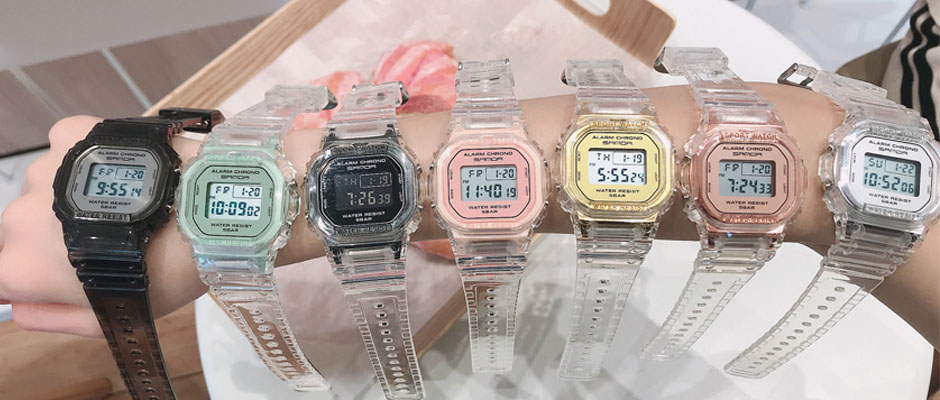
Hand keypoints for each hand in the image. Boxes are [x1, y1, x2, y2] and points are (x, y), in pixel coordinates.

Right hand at [0, 116, 207, 337]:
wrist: (202, 209)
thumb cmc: (162, 272)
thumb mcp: (110, 315)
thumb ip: (54, 317)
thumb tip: (18, 310)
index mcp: (21, 267)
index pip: (5, 275)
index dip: (38, 275)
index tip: (71, 271)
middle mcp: (17, 216)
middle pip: (24, 229)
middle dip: (55, 235)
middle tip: (110, 237)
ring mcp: (42, 170)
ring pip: (46, 187)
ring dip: (72, 195)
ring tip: (125, 203)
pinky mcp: (70, 133)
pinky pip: (68, 148)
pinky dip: (88, 158)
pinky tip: (124, 170)